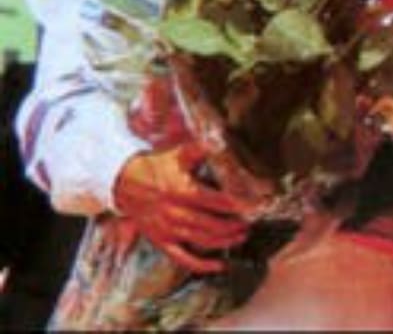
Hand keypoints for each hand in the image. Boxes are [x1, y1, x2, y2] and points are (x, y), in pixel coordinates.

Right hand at [113, 144, 250, 273]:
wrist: (124, 183)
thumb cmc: (156, 167)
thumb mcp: (178, 154)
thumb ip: (199, 148)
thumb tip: (219, 139)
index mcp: (181, 191)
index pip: (217, 201)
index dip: (238, 204)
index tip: (255, 205)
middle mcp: (175, 213)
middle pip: (212, 224)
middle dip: (235, 225)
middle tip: (252, 222)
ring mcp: (167, 230)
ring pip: (202, 241)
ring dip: (225, 241)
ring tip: (242, 236)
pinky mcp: (161, 241)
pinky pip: (183, 258)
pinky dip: (202, 265)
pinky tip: (220, 265)